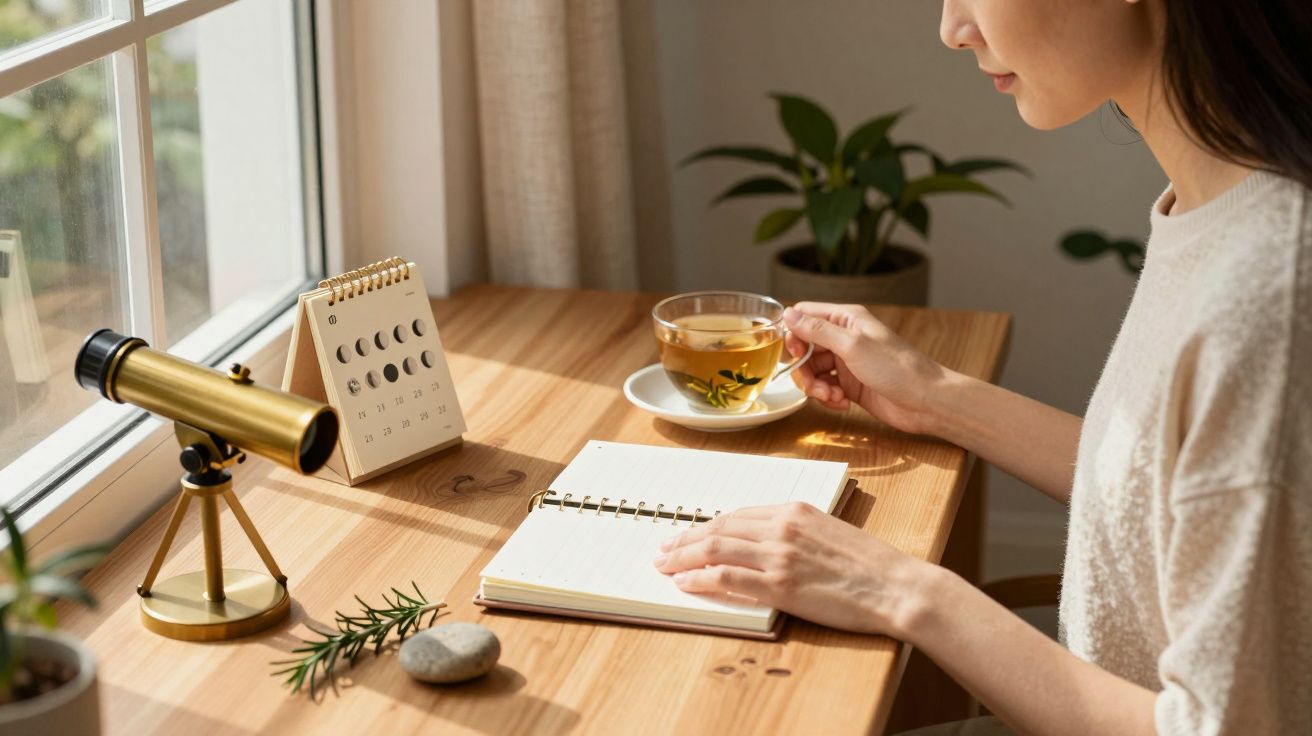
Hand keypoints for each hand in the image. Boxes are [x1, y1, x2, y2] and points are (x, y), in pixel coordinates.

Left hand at [652, 502, 930, 635]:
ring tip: (665, 565)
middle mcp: (783, 527)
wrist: (896, 586)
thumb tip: (762, 543)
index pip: (736, 515)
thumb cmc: (870, 564)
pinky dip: (700, 579)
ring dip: (683, 558)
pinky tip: (686, 583)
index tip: (688, 533)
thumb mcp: (829, 531)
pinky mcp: (781, 586)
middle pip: (719, 528)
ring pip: (716, 550)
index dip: (706, 525)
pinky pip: (727, 578)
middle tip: (663, 548)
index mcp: (794, 510)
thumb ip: (794, 532)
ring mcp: (780, 556)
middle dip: (685, 539)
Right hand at [784, 303, 948, 435]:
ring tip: (832, 397)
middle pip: (804, 347)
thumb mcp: (852, 346)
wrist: (925, 402)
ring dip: (815, 387)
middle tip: (812, 384)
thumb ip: (818, 331)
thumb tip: (788, 314)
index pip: (804, 315)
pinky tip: (842, 403)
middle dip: (803, 368)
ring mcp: (847, 362)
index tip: (796, 354)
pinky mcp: (850, 384)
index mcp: (846, 319)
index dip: (794, 334)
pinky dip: (828, 397)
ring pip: (812, 371)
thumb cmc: (897, 369)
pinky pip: (825, 388)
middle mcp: (844, 338)